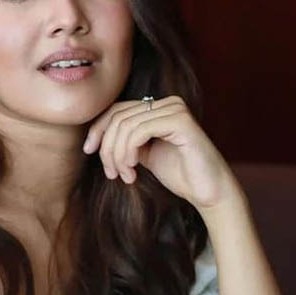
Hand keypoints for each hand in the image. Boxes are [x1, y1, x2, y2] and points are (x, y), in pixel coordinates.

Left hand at [82, 95, 240, 208]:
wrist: (207, 192)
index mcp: (159, 107)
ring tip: (125, 176)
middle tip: (112, 174)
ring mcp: (175, 109)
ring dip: (118, 155)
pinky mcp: (181, 121)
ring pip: (126, 125)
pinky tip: (133, 171)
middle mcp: (168, 103)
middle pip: (118, 117)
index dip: (98, 129)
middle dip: (107, 148)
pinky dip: (128, 153)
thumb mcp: (144, 154)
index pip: (117, 109)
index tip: (88, 151)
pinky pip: (139, 131)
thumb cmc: (179, 175)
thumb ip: (126, 140)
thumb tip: (96, 137)